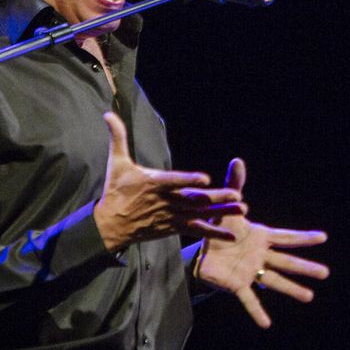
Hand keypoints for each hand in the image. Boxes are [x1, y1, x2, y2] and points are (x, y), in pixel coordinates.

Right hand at [94, 111, 245, 251]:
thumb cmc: (115, 191)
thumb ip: (118, 137)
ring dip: (221, 212)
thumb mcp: (116, 163)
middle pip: (194, 199)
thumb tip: (108, 114)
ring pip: (199, 214)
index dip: (189, 180)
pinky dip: (213, 232)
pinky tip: (231, 235)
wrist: (110, 225)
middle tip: (237, 194)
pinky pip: (196, 230)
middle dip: (216, 197)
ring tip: (242, 209)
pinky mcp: (174, 227)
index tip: (205, 179)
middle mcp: (165, 201)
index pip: (174, 181)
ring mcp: (172, 216)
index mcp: (153, 183)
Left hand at [192, 156, 329, 328]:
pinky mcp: (236, 285)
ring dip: (291, 289)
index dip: (304, 238)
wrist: (199, 249)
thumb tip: (238, 160)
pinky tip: (267, 325)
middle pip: (286, 262)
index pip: (286, 237)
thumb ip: (236, 185)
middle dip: (306, 267)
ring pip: (274, 282)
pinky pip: (248, 300)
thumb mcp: (227, 206)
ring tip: (309, 297)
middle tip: (325, 273)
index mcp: (261, 237)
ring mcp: (251, 272)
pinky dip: (257, 312)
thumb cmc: (218, 227)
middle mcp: (260, 256)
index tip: (323, 237)